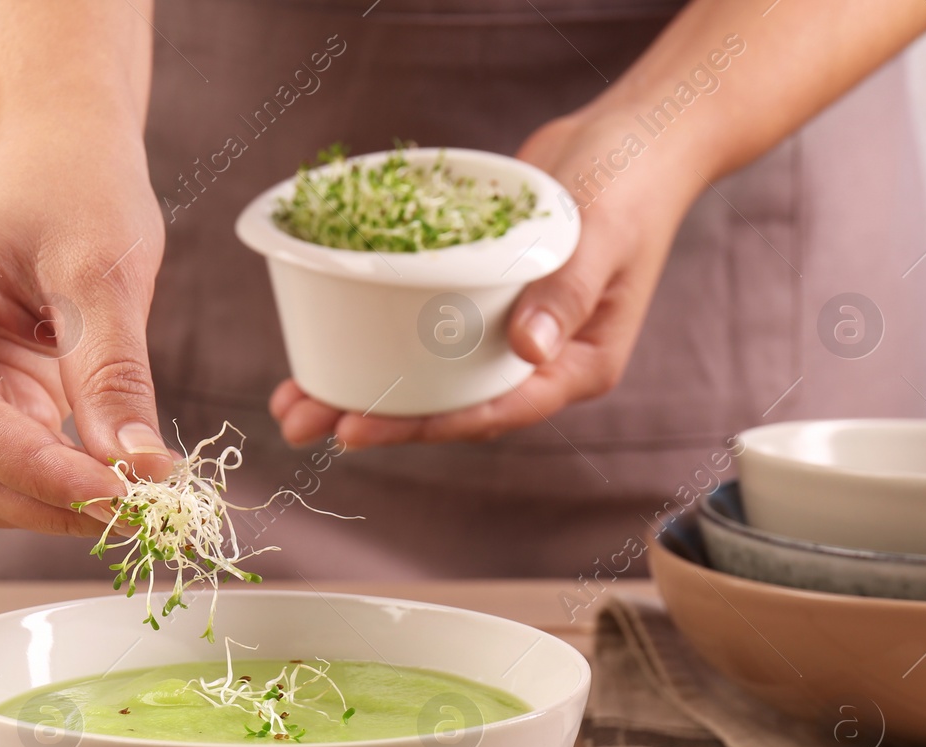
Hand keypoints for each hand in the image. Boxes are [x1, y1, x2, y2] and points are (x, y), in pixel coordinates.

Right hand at [0, 122, 168, 533]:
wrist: (66, 154)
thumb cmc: (73, 185)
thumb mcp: (102, 272)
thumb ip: (112, 374)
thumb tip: (137, 467)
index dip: (45, 472)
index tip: (123, 496)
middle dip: (53, 500)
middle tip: (144, 513)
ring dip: (59, 503)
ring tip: (141, 501)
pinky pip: (13, 466)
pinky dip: (65, 484)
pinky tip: (121, 481)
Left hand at [271, 110, 701, 448]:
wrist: (632, 139)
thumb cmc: (634, 184)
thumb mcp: (606, 234)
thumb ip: (569, 291)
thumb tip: (528, 349)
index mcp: (576, 366)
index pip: (491, 411)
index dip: (421, 426)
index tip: (357, 428)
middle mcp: (537, 362)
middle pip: (445, 405)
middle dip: (370, 417)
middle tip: (298, 423)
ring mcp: (507, 334)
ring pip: (425, 374)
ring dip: (359, 384)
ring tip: (291, 399)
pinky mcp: (480, 301)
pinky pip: (422, 329)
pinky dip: (374, 333)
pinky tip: (323, 339)